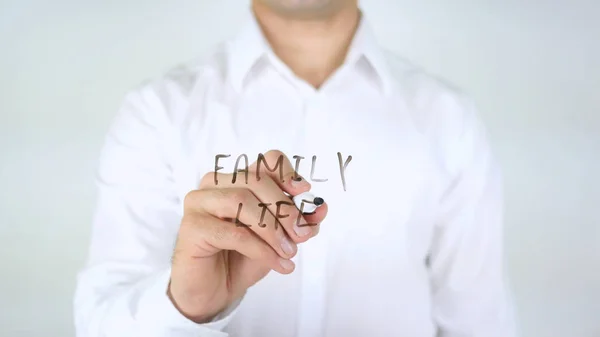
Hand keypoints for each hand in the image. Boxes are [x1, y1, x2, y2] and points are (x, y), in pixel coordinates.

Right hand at [168, 150, 327, 322]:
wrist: (214, 291)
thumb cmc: (243, 258)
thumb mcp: (279, 238)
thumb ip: (299, 222)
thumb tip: (321, 208)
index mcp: (237, 179)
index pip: (266, 161)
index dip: (287, 173)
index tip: (304, 192)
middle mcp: (214, 184)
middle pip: (256, 180)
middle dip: (285, 208)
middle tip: (302, 235)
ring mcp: (199, 202)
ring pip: (242, 201)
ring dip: (272, 229)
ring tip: (289, 252)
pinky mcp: (192, 227)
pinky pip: (233, 232)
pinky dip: (260, 248)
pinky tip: (276, 263)